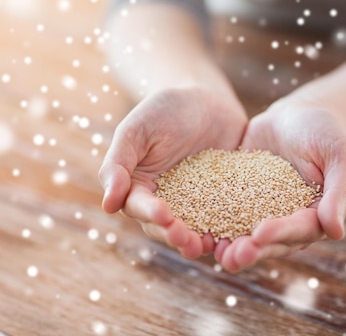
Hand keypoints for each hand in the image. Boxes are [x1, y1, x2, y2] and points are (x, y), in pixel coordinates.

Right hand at [98, 86, 246, 258]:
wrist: (205, 98)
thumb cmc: (164, 109)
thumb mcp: (137, 129)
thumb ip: (119, 163)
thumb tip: (107, 205)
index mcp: (139, 188)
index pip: (140, 207)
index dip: (150, 214)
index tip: (164, 216)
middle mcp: (165, 201)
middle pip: (166, 227)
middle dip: (176, 235)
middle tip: (188, 241)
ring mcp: (195, 203)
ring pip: (195, 229)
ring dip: (200, 242)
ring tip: (210, 248)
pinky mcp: (222, 200)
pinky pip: (225, 218)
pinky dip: (229, 230)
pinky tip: (238, 236)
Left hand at [214, 101, 345, 271]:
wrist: (296, 115)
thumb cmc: (326, 132)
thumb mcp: (340, 154)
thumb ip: (339, 191)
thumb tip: (336, 231)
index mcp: (315, 216)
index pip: (299, 230)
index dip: (280, 233)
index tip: (261, 233)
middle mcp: (287, 221)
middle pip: (270, 243)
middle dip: (251, 250)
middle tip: (232, 256)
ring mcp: (261, 213)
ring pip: (245, 236)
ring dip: (230, 246)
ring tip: (212, 251)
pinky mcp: (239, 200)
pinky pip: (225, 214)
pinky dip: (212, 223)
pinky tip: (194, 227)